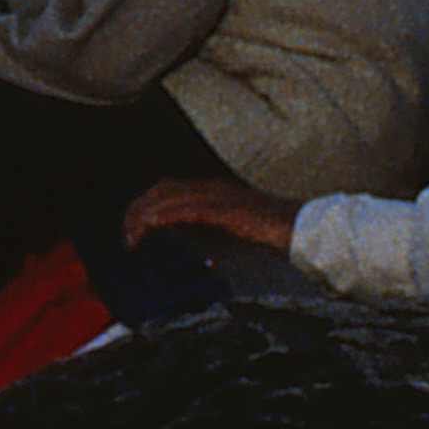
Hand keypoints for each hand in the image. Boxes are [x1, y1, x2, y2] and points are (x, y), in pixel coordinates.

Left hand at [122, 176, 294, 251]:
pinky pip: (187, 209)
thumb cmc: (271, 235)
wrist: (302, 230)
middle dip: (137, 210)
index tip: (132, 229)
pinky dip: (165, 216)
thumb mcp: (229, 233)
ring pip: (169, 197)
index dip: (145, 206)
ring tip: (132, 238)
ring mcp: (219, 195)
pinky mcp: (226, 209)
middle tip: (126, 236)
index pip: (167, 189)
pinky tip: (151, 228)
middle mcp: (212, 187)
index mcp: (212, 190)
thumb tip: (180, 240)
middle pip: (161, 190)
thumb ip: (205, 233)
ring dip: (145, 216)